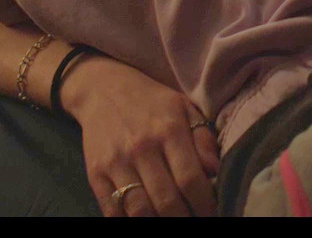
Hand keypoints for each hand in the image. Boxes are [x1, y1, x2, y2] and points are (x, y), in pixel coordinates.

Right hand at [61, 54, 221, 216]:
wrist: (102, 89)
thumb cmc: (151, 101)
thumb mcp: (184, 108)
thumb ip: (202, 139)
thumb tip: (215, 171)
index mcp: (169, 130)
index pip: (190, 179)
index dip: (204, 203)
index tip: (211, 211)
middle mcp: (142, 147)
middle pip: (166, 200)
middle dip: (184, 217)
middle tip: (193, 217)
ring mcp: (116, 162)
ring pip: (140, 210)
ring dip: (159, 222)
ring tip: (171, 219)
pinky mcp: (95, 174)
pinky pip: (112, 210)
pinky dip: (129, 221)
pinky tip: (145, 217)